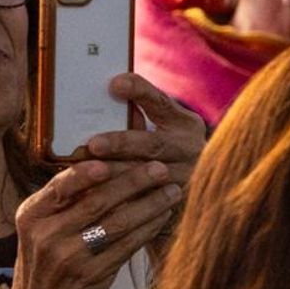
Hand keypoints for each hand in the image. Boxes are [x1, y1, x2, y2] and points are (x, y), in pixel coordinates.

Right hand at [6, 158, 181, 288]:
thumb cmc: (44, 264)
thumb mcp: (38, 230)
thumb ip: (61, 203)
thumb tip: (103, 165)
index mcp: (31, 215)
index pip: (61, 186)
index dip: (88, 172)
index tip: (113, 159)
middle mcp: (47, 234)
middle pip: (96, 201)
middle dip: (132, 181)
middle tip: (159, 168)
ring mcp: (70, 257)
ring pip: (117, 222)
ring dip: (149, 204)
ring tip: (171, 191)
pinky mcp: (92, 276)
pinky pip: (126, 246)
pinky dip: (147, 229)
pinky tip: (162, 217)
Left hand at [84, 73, 205, 190]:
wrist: (202, 188)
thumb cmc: (167, 148)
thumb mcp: (164, 127)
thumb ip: (139, 117)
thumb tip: (101, 99)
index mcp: (184, 123)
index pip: (160, 101)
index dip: (139, 92)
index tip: (115, 85)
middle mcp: (188, 149)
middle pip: (152, 144)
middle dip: (121, 143)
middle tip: (94, 144)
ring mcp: (184, 177)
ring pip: (145, 177)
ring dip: (115, 174)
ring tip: (88, 172)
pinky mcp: (174, 202)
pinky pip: (143, 203)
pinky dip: (119, 200)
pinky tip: (96, 197)